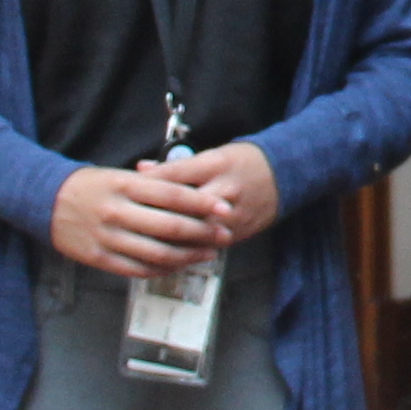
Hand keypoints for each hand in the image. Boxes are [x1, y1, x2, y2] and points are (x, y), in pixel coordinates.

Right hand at [51, 164, 224, 277]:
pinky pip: (139, 269)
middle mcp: (118, 212)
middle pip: (170, 227)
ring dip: (189, 256)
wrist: (46, 201)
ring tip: (208, 253)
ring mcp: (108, 238)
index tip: (225, 208)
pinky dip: (164, 269)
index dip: (202, 203)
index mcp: (125, 186)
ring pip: (158, 253)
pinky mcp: (101, 259)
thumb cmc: (92, 186)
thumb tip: (194, 196)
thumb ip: (153, 185)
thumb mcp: (119, 176)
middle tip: (224, 234)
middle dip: (203, 232)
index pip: (172, 195)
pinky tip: (179, 265)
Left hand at [137, 141, 278, 249]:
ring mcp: (233, 214)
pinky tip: (168, 254)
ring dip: (170, 239)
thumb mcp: (212, 155)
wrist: (285, 174)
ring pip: (196, 231)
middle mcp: (225, 190)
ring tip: (143, 243)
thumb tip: (141, 170)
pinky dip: (188, 250)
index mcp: (217, 164)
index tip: (126, 189)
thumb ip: (177, 166)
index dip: (150, 182)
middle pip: (184, 207)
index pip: (176, 174)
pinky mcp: (239, 232)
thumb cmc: (242, 161)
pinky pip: (208, 245)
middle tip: (129, 223)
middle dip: (156, 216)